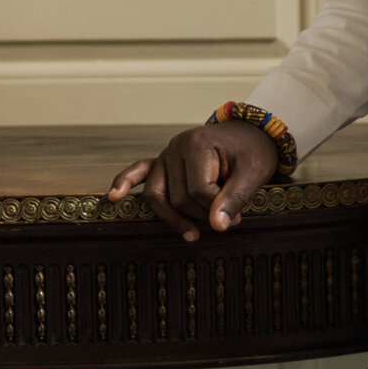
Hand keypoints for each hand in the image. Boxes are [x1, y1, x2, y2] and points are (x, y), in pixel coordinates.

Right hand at [105, 123, 278, 242]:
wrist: (250, 134)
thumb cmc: (252, 152)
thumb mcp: (254, 172)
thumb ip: (235, 198)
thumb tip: (218, 226)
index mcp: (198, 143)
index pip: (199, 189)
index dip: (217, 208)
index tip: (238, 215)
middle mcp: (175, 147)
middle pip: (178, 196)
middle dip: (202, 214)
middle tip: (229, 219)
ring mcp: (166, 154)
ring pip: (157, 195)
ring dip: (173, 217)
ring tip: (193, 234)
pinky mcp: (162, 162)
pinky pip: (139, 172)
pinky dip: (124, 183)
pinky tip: (114, 197)